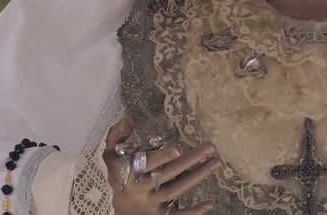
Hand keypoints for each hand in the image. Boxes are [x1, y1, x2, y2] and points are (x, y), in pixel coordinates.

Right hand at [101, 118, 220, 214]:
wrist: (119, 209)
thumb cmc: (117, 175)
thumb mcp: (110, 155)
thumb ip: (117, 136)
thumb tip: (127, 120)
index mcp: (126, 172)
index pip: (145, 163)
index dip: (161, 156)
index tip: (177, 147)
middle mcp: (139, 189)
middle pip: (166, 174)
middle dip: (188, 161)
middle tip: (209, 148)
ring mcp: (150, 204)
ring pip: (175, 191)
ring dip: (196, 177)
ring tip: (215, 163)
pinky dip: (192, 212)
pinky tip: (209, 204)